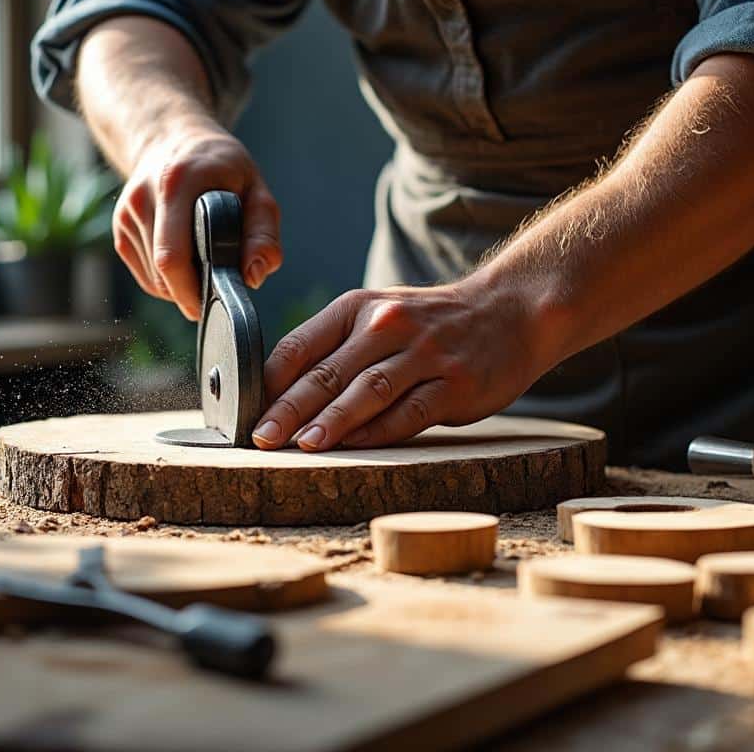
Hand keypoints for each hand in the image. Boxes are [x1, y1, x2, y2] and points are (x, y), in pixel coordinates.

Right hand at [112, 116, 281, 319]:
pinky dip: (166, 281)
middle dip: (190, 294)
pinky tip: (186, 264)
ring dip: (180, 288)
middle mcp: (143, 197)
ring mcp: (126, 213)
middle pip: (161, 272)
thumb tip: (254, 275)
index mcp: (177, 183)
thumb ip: (263, 232)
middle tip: (216, 295)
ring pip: (153, 279)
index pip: (172, 256)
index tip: (217, 300)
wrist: (174, 139)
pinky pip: (144, 274)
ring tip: (205, 269)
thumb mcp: (256, 189)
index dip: (194, 289)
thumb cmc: (221, 168)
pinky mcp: (120, 227)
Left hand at [250, 277, 546, 451]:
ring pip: (367, 391)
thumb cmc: (430, 324)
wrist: (510, 312)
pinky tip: (354, 446)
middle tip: (260, 436)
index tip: (242, 411)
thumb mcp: (379, 316)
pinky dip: (378, 431)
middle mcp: (388, 326)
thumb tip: (275, 393)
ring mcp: (424, 354)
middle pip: (328, 372)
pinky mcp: (454, 384)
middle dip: (289, 408)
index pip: (300, 344)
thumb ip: (335, 348)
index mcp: (358, 308)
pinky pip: (409, 411)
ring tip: (302, 444)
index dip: (267, 380)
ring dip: (331, 421)